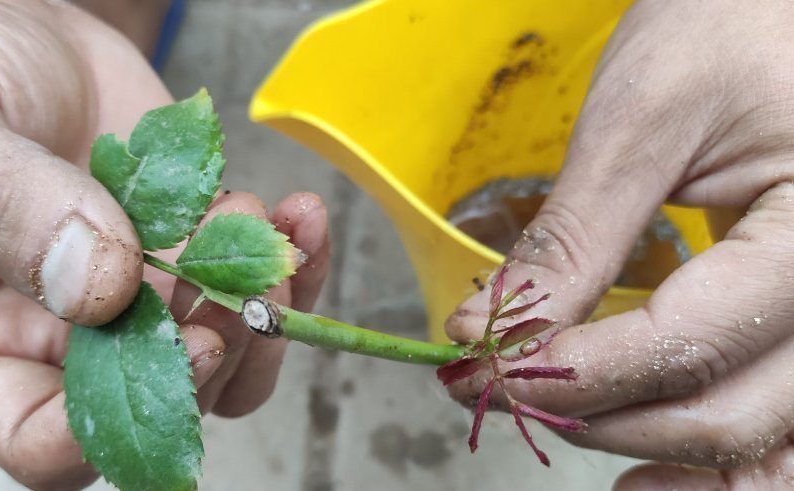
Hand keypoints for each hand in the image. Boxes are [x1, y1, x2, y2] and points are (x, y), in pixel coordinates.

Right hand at [0, 1, 329, 488]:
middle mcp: (61, 331)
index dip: (120, 423)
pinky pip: (253, 286)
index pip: (43, 438)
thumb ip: (0, 201)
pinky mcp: (189, 249)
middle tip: (250, 278)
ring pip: (224, 359)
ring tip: (264, 223)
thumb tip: (99, 286)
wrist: (11, 28)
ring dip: (268, 309)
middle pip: (158, 406)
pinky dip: (295, 259)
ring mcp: (135, 292)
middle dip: (225, 353)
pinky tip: (297, 211)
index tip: (192, 344)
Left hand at [446, 0, 793, 487]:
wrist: (777, 6)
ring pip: (760, 440)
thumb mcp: (644, 122)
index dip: (574, 370)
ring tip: (563, 425)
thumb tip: (489, 332)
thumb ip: (575, 239)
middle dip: (600, 417)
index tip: (486, 367)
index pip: (688, 344)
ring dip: (653, 448)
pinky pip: (773, 416)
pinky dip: (701, 444)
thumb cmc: (729, 26)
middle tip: (500, 390)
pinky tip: (636, 438)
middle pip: (728, 415)